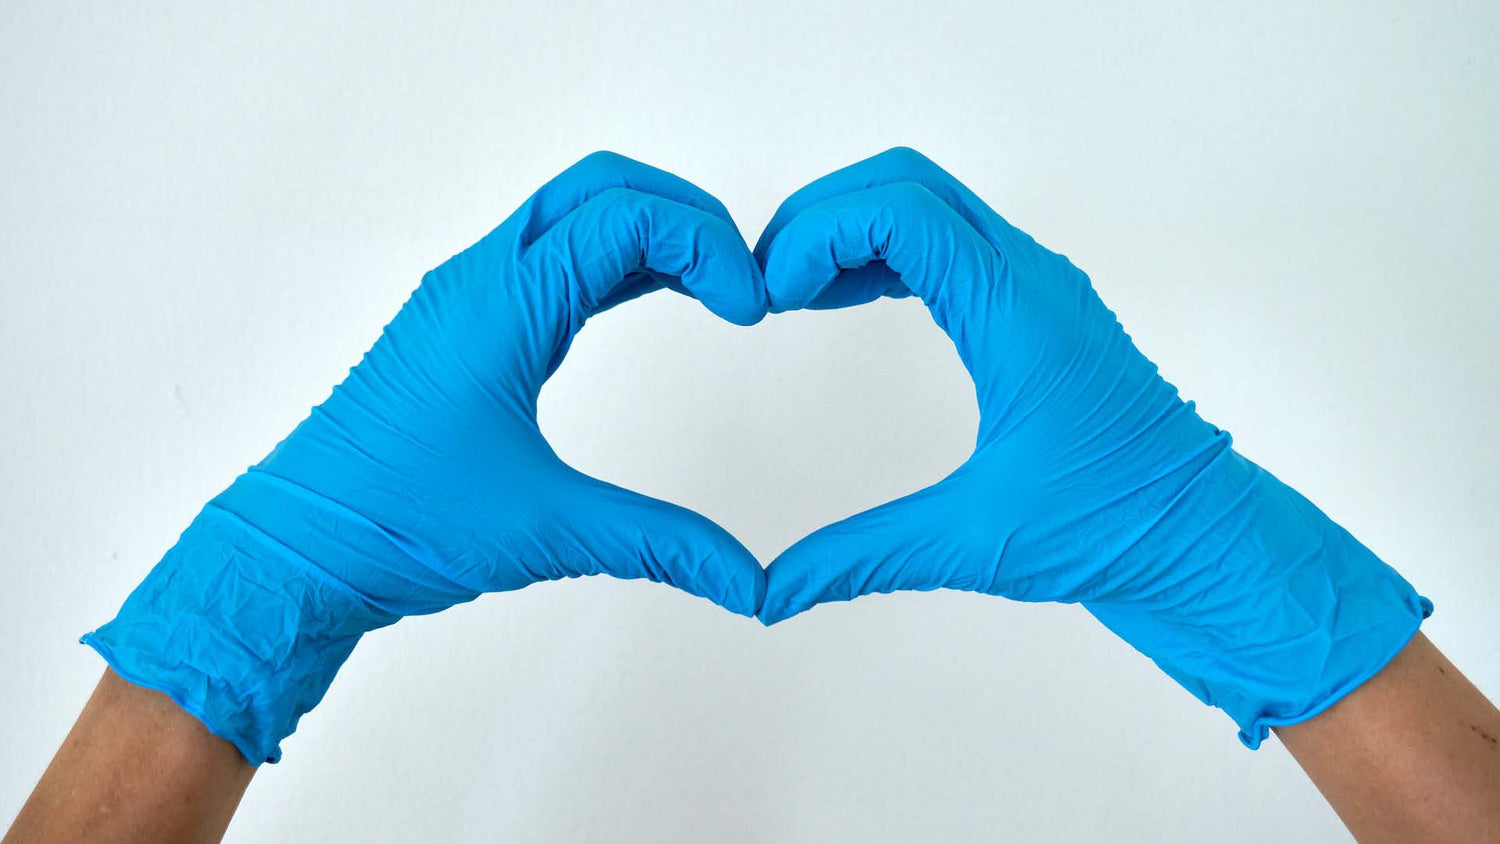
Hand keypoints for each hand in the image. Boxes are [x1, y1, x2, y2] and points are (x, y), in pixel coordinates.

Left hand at [82, 152, 768, 763]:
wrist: (296, 549)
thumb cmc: (394, 524)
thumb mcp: (546, 531)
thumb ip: (660, 546)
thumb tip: (748, 582)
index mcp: (501, 305)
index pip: (626, 218)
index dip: (707, 246)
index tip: (752, 309)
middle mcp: (481, 279)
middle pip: (601, 186)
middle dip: (686, 214)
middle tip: (742, 276)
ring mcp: (467, 296)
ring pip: (572, 213)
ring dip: (648, 231)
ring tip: (713, 285)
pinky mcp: (462, 324)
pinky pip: (549, 255)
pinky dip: (612, 260)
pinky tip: (650, 296)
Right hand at [754, 147, 1429, 744]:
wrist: (1207, 540)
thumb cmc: (1118, 531)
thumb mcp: (975, 543)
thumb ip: (861, 558)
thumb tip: (770, 592)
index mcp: (1017, 314)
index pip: (901, 211)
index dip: (817, 234)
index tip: (769, 296)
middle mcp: (1030, 280)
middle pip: (907, 182)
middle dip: (822, 215)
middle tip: (765, 281)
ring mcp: (1038, 288)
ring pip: (928, 203)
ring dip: (851, 229)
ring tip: (790, 291)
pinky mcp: (1037, 310)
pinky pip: (948, 243)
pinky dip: (885, 254)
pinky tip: (843, 300)